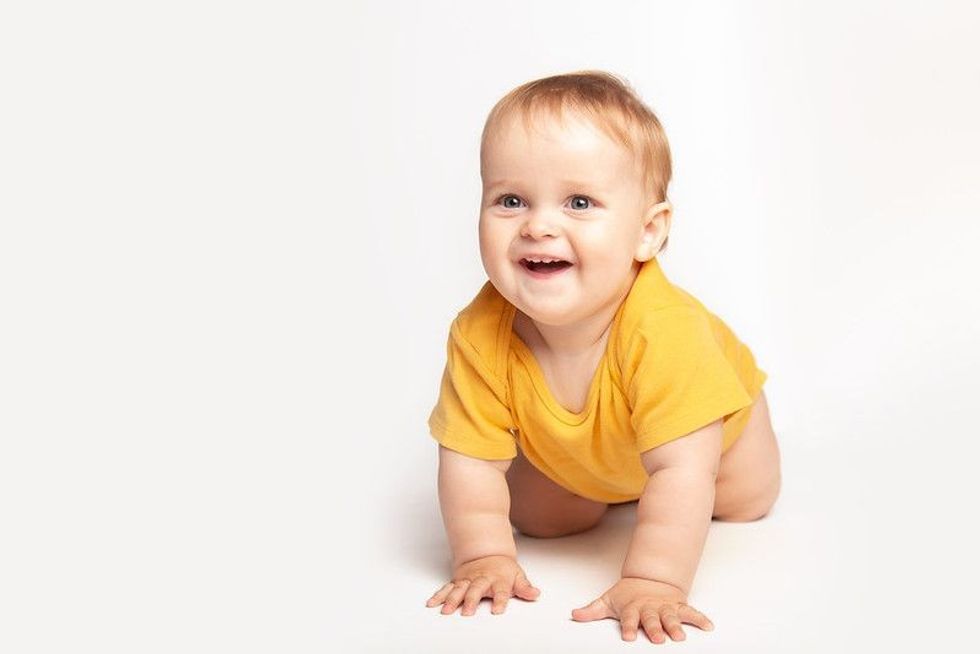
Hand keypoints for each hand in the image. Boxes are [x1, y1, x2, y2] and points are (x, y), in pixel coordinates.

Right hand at [426, 554, 540, 615]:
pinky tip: (432, 603)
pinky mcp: (458, 581)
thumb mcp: (517, 575)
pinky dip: (439, 595)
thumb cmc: (503, 569)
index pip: (501, 591)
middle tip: (467, 613)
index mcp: (498, 579)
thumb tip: (536, 594)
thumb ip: (525, 588)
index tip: (498, 610)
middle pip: (476, 590)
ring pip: (459, 589)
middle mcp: (481, 579)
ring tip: (446, 610)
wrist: (486, 552)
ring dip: (452, 599)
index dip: (500, 600)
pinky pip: (447, 588)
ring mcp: (468, 580)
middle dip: (471, 600)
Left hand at [571, 577, 712, 642]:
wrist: (649, 579)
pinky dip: (699, 619)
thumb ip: (592, 611)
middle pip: (652, 619)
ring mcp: (665, 607)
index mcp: (632, 608)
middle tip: (657, 639)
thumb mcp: (608, 601)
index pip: (629, 618)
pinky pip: (690, 612)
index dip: (628, 626)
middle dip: (655, 628)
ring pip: (671, 617)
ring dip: (675, 626)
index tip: (628, 636)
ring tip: (680, 637)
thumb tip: (574, 615)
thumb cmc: (627, 595)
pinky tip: (708, 626)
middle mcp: (649, 608)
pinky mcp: (678, 607)